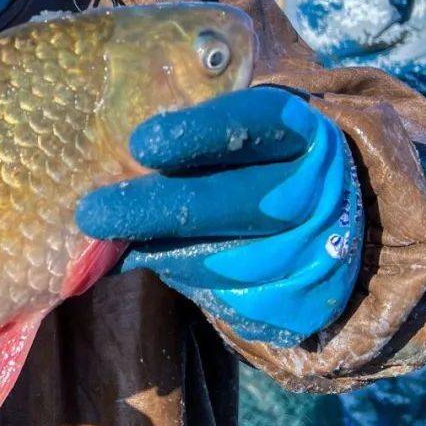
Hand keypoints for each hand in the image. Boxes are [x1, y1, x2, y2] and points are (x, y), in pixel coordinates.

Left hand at [76, 87, 362, 343]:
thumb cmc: (261, 160)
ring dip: (154, 248)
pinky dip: (171, 273)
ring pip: (220, 259)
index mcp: (303, 135)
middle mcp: (311, 194)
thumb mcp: (246, 132)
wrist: (333, 220)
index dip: (199, 133)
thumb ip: (196, 128)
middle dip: (155, 208)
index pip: (257, 124)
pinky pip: (220, 294)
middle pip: (233, 203)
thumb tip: (119, 149)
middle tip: (93, 212)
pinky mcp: (287, 301)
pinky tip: (135, 257)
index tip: (140, 143)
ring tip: (102, 237)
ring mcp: (306, 253)